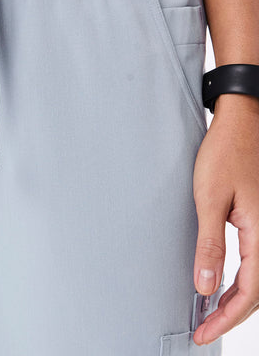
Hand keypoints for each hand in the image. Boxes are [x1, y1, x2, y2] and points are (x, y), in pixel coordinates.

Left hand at [191, 93, 258, 345]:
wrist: (241, 124)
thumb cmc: (225, 153)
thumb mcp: (209, 198)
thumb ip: (209, 244)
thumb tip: (205, 285)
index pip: (249, 293)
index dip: (225, 318)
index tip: (204, 332)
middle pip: (258, 292)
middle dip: (230, 315)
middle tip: (203, 329)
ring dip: (236, 300)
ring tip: (210, 314)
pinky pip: (256, 261)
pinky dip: (241, 280)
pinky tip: (223, 283)